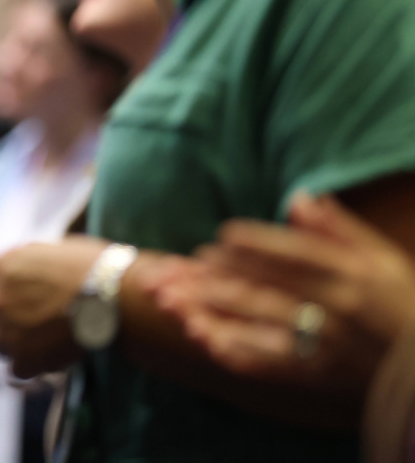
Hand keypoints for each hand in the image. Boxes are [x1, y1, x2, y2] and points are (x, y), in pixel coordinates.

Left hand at [0, 236, 108, 377]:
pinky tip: (47, 359)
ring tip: (40, 341)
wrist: (112, 296)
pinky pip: (17, 368)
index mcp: (0, 268)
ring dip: (15, 343)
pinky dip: (31, 365)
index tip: (8, 294)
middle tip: (26, 320)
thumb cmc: (90, 266)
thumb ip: (27, 264)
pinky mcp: (23, 360)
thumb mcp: (51, 250)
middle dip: (5, 316)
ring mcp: (6, 333)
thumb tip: (26, 271)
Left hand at [154, 194, 414, 391]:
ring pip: (261, 323)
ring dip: (216, 311)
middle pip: (267, 286)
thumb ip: (339, 228)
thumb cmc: (405, 303)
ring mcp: (327, 343)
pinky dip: (238, 353)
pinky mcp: (319, 373)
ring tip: (178, 301)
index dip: (256, 245)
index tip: (221, 237)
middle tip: (182, 266)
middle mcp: (336, 307)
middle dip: (218, 276)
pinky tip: (206, 342)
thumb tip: (300, 196)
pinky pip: (272, 364)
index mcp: (351, 273)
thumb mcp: (382, 259)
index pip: (294, 255)